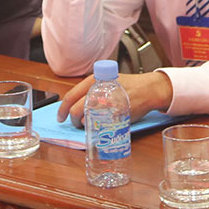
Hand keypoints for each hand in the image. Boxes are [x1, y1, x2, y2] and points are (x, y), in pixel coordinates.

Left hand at [57, 70, 172, 126]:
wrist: (148, 89)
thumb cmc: (128, 86)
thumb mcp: (107, 81)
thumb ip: (92, 91)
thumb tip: (76, 104)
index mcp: (94, 81)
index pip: (71, 96)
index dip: (62, 109)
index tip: (60, 117)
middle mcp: (99, 90)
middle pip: (76, 109)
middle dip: (73, 119)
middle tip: (75, 123)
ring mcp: (107, 102)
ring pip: (87, 118)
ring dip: (85, 124)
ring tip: (90, 124)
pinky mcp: (116, 113)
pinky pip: (101, 124)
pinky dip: (97, 127)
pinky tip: (100, 126)